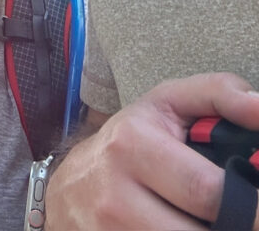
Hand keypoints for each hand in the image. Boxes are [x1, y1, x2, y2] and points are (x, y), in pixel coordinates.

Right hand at [45, 73, 258, 230]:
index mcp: (132, 145)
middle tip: (243, 219)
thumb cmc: (131, 140)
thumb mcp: (167, 103)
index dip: (249, 207)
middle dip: (232, 227)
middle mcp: (115, 195)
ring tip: (207, 220)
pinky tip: (185, 228)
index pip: (206, 191)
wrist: (71, 185)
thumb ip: (219, 94)